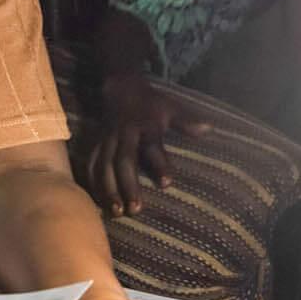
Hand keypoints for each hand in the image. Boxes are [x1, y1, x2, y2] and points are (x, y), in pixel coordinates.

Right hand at [85, 73, 212, 214]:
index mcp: (145, 126)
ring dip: (108, 190)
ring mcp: (108, 141)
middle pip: (124, 161)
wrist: (120, 87)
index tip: (167, 184)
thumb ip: (186, 121)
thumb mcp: (170, 108)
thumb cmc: (150, 103)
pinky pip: (92, 165)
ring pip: (105, 166)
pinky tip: (98, 202)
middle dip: (128, 185)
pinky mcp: (97, 145)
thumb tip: (208, 129)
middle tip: (136, 209)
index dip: (159, 164)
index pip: (152, 146)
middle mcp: (124, 135)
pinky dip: (93, 184)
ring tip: (116, 212)